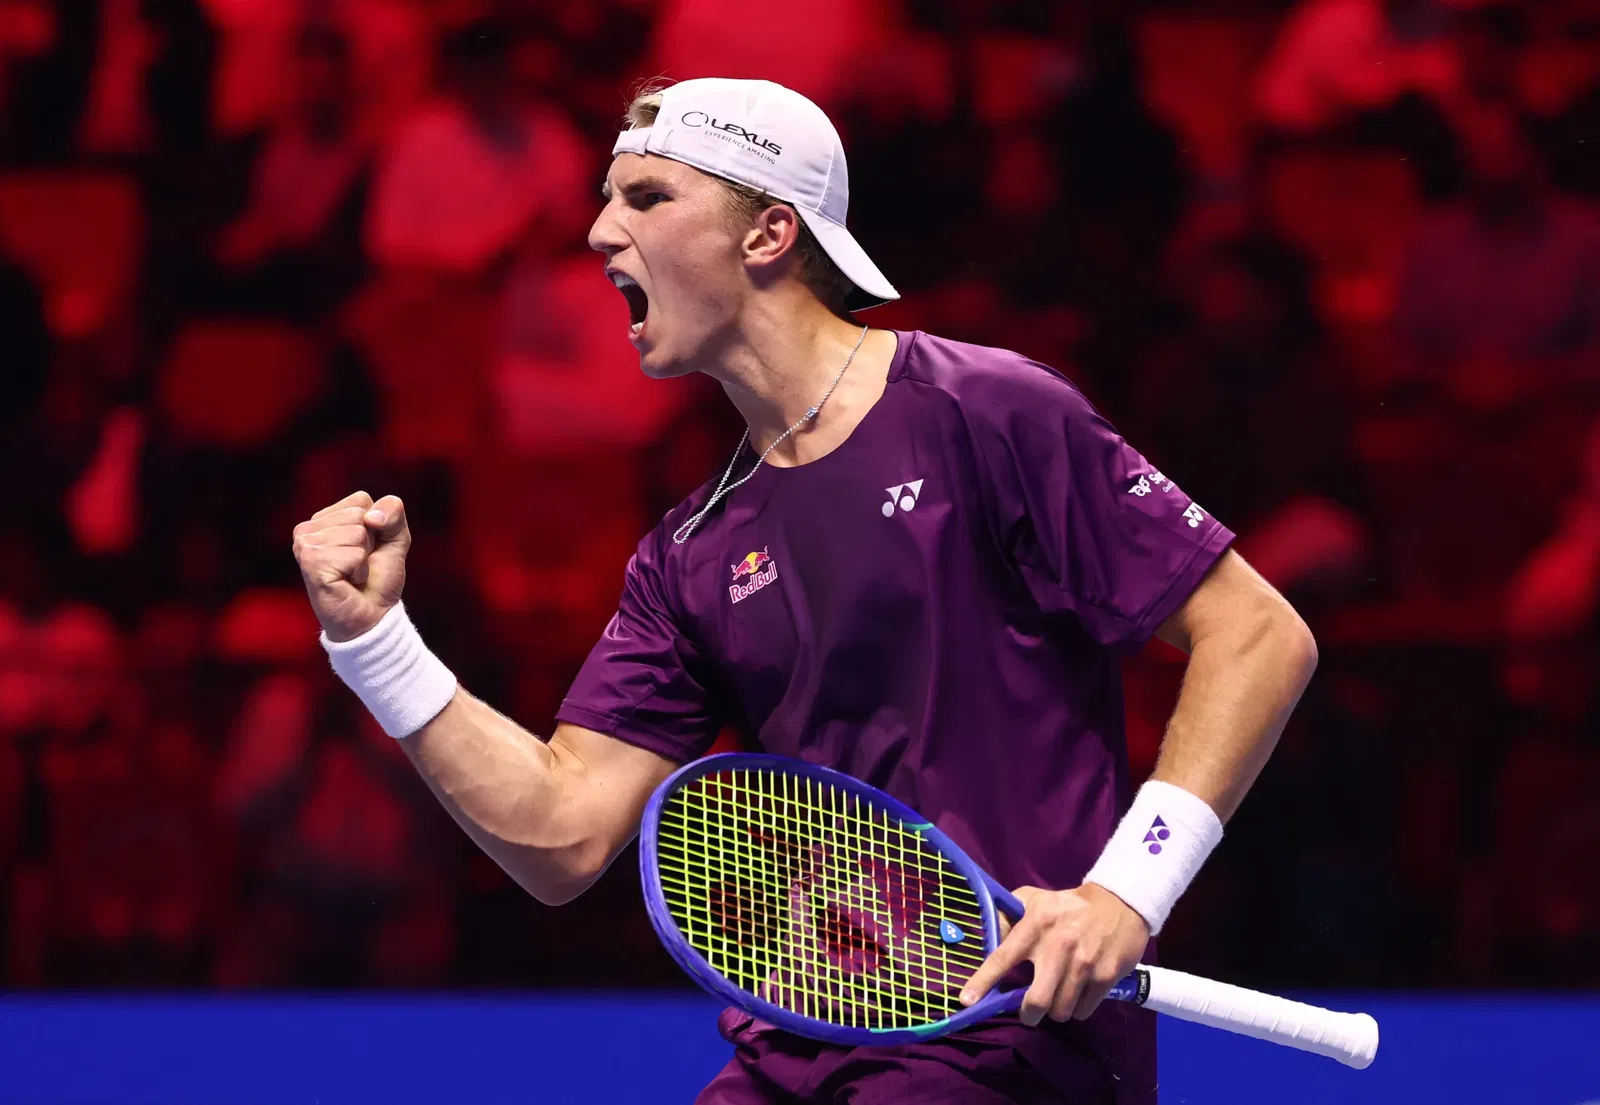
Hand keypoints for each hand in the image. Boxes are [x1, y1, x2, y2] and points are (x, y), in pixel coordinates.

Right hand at [292, 491, 409, 641]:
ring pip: (356, 533)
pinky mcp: (310, 562)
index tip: (367, 550)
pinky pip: (352, 553)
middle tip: (359, 565)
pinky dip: (359, 570)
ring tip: (352, 574)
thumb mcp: (395, 538)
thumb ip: (392, 512)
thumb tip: (370, 517)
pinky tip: (347, 581)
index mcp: (324, 518)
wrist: (372, 616)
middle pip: (359, 515)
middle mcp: (308, 528)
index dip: (377, 527)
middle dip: (370, 543)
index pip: (361, 500)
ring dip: (363, 559)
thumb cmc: (378, 579)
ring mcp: (304, 545)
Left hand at [959, 883, 1149, 1025]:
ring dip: (1056, 1010)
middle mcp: (1057, 947)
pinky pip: (1083, 1010)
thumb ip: (1008, 916)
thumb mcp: (1033, 900)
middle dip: (1029, 1014)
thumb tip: (988, 939)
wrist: (1119, 904)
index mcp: (1034, 926)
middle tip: (1029, 1012)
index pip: (1002, 957)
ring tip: (1059, 997)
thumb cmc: (1067, 906)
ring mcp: (1083, 964)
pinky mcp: (1105, 977)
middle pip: (1035, 1001)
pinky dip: (1078, 1008)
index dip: (983, 981)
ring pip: (1060, 1011)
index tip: (966, 1000)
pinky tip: (1079, 992)